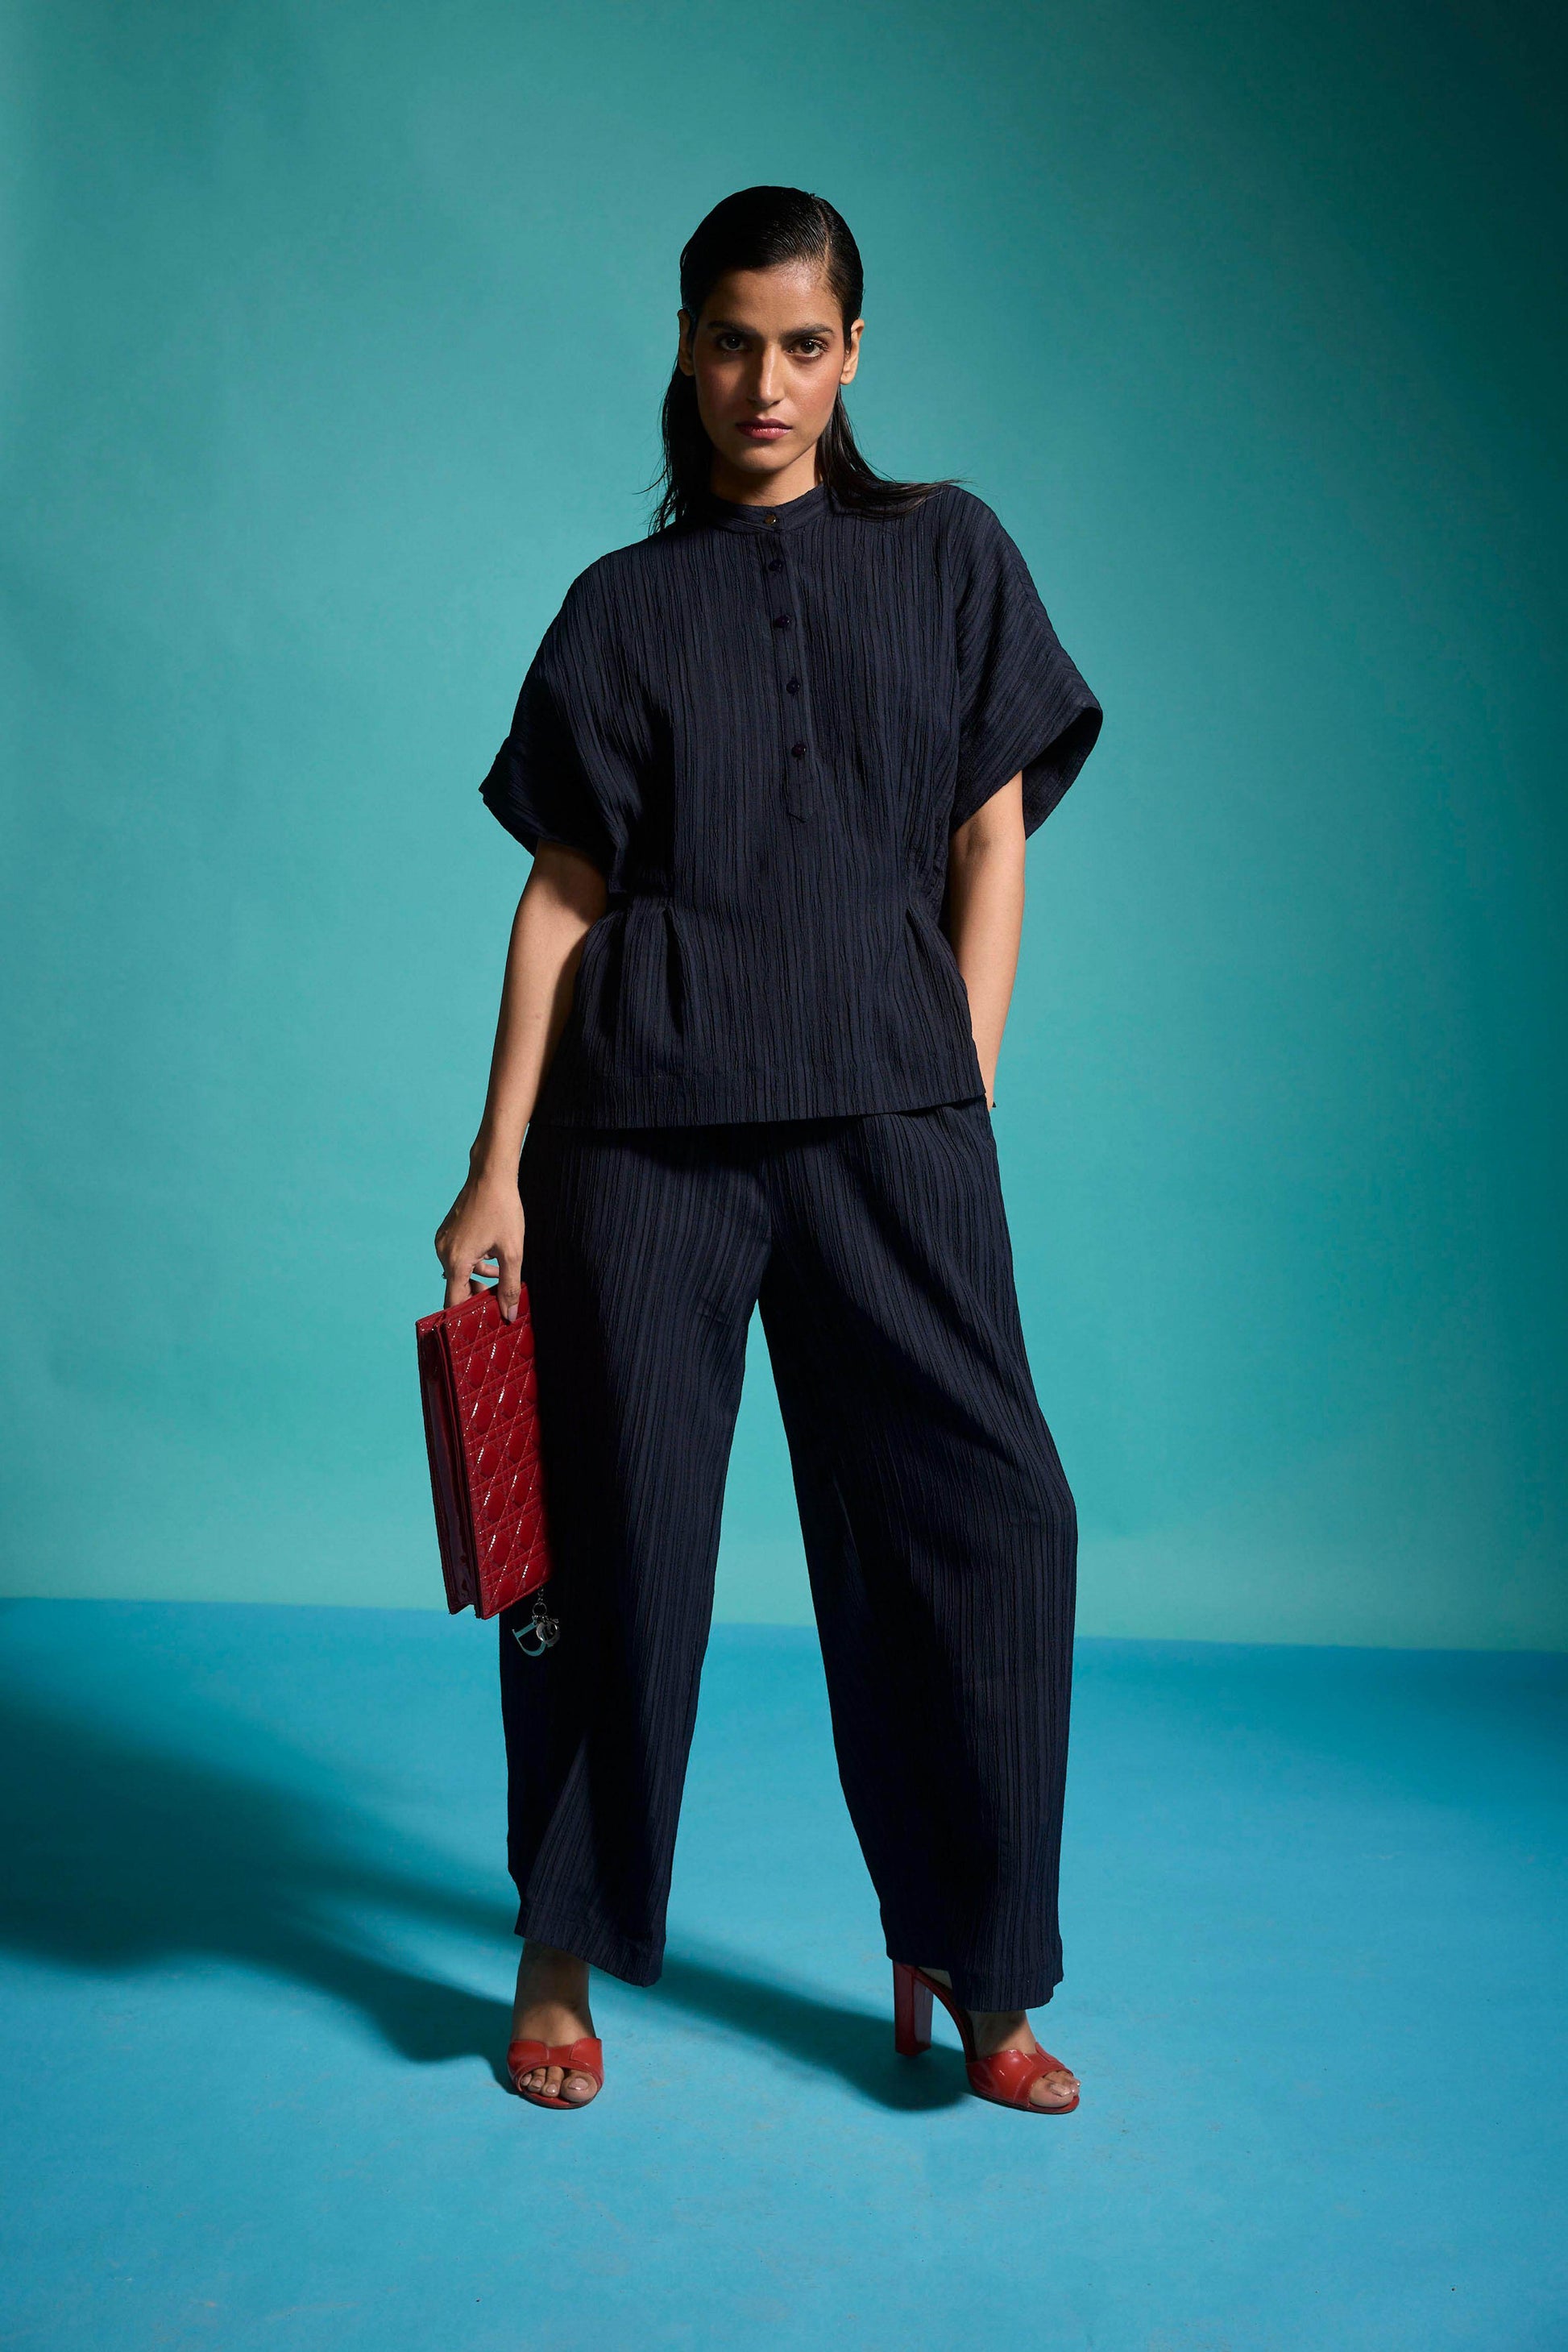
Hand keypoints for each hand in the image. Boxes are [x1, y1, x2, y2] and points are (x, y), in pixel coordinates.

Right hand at [434, 1172, 525, 1321]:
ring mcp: (443, 1241)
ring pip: (459, 1272)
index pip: (454, 1302)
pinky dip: (473, 1264)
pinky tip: (492, 1259)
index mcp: (456, 1261)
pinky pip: (458, 1257)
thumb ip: (510, 1286)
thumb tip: (509, 1314)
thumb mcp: (512, 1252)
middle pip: (456, 1288)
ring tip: (501, 1278)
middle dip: (477, 1296)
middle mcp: (443, 1252)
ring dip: (478, 1279)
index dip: (468, 1315)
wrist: (491, 1175)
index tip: (483, 1322)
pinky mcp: (447, 1233)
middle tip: (498, 1302)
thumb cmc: (503, 1210)